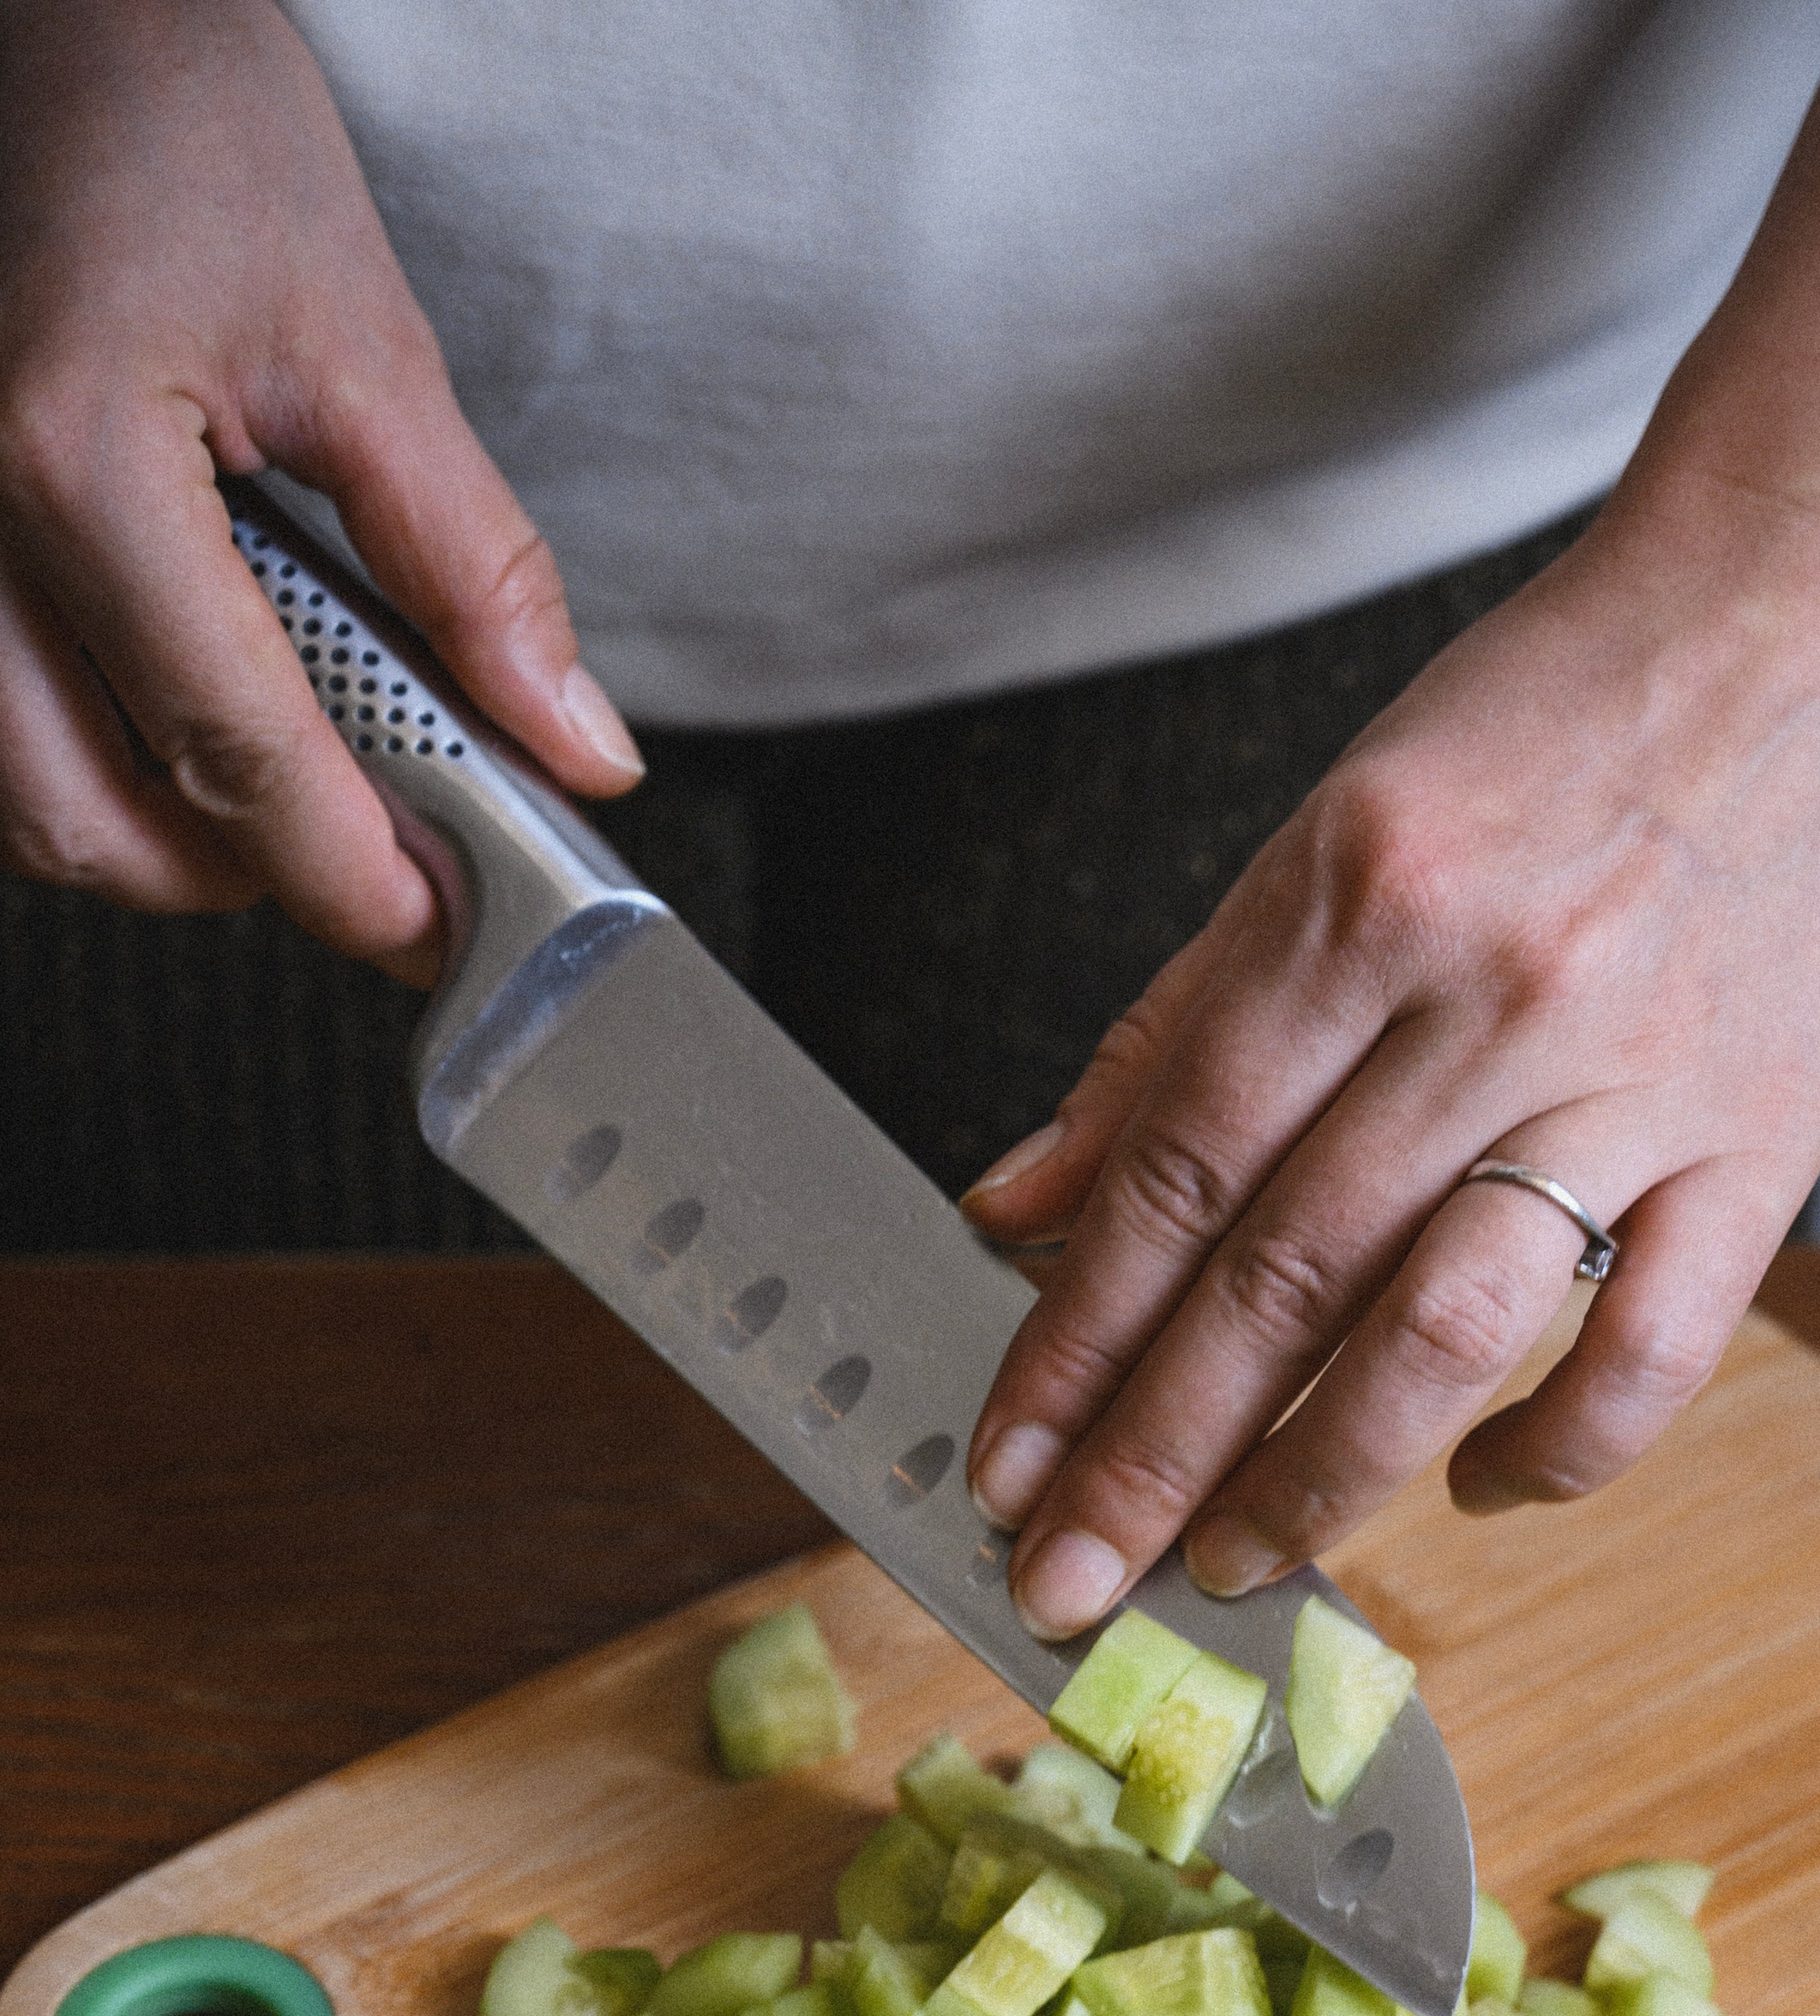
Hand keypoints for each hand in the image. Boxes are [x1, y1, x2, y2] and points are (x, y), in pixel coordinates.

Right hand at [0, 0, 640, 982]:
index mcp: (73, 459)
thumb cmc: (170, 111)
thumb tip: (572, 743)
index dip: (350, 873)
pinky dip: (85, 764)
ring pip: (19, 801)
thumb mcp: (364, 338)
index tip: (437, 927)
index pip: (234, 753)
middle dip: (243, 877)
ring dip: (154, 836)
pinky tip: (175, 717)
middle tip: (374, 858)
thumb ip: (475, 568)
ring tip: (285, 784)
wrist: (46, 13)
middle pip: (91, 824)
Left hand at [960, 507, 1819, 1634]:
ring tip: (1236, 1563)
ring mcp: (1637, 1076)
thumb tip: (1015, 1209)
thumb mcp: (1320, 833)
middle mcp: (1489, 992)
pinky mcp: (1763, 1139)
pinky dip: (1558, 1448)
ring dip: (1320, 1477)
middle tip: (1074, 1581)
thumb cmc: (1550, 721)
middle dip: (1154, 1457)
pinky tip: (1475, 1490)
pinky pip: (1653, 1346)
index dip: (1072, 1344)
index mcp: (1359, 896)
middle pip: (1280, 1275)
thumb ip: (1167, 1038)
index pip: (1173, 1172)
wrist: (1810, 610)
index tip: (1006, 1466)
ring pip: (1445, 1331)